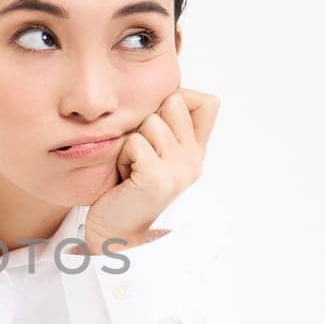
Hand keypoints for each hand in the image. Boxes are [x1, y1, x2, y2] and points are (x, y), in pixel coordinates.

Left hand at [83, 88, 218, 252]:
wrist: (116, 232)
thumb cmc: (127, 187)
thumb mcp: (153, 151)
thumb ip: (168, 125)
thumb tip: (176, 91)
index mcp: (196, 152)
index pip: (208, 102)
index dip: (180, 100)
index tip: (160, 125)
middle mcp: (194, 159)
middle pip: (174, 102)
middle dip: (147, 121)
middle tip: (140, 153)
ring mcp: (179, 169)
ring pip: (151, 121)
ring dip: (131, 142)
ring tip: (132, 167)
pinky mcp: (158, 178)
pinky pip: (135, 142)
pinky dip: (123, 156)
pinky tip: (126, 177)